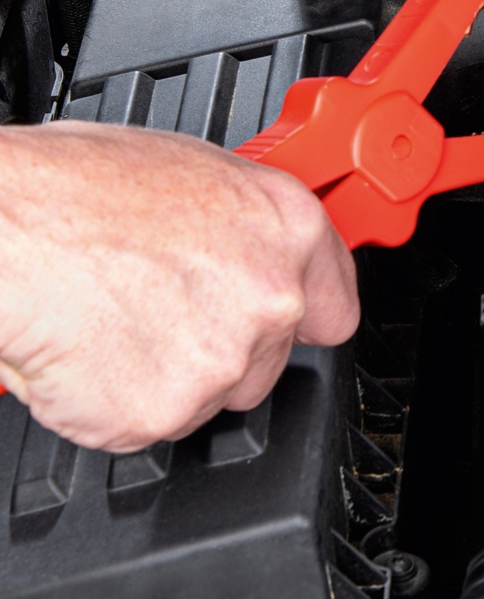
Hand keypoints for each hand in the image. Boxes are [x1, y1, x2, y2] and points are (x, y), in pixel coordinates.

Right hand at [0, 122, 358, 451]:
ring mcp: (225, 358)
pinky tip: (88, 352)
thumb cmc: (80, 190)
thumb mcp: (195, 174)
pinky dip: (112, 404)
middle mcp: (272, 295)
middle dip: (219, 349)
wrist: (12, 233)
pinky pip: (146, 424)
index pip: (335, 303)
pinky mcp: (165, 411)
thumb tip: (246, 247)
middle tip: (158, 313)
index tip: (288, 324)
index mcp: (288, 227)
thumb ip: (244, 226)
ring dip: (165, 377)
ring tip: (113, 321)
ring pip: (206, 396)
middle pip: (267, 360)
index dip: (303, 316)